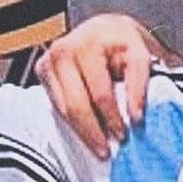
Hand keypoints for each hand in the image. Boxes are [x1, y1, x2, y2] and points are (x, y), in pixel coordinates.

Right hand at [35, 13, 182, 158]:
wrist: (102, 30)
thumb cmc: (121, 45)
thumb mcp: (139, 57)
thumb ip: (139, 85)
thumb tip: (135, 116)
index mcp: (90, 44)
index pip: (100, 92)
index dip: (113, 117)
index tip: (124, 134)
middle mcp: (65, 50)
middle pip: (77, 104)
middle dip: (94, 132)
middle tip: (107, 151)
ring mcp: (50, 61)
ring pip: (65, 109)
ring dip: (83, 132)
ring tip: (99, 147)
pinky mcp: (42, 71)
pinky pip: (57, 107)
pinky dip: (73, 123)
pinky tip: (86, 132)